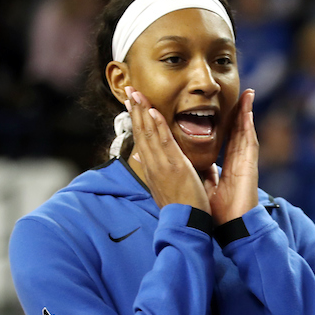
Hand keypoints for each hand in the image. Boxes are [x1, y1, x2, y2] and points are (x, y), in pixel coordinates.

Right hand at [126, 87, 209, 212]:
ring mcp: (162, 165)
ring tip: (136, 93)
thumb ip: (154, 170)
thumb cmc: (180, 208)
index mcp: (152, 169)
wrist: (186, 224)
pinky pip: (164, 142)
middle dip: (134, 110)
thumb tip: (141, 157)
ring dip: (142, 112)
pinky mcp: (175, 167)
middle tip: (129, 90)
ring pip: (148, 134)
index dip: (135, 120)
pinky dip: (157, 126)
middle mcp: (153, 165)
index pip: (141, 140)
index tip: (131, 104)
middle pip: (140, 133)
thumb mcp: (162, 187)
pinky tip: (153, 111)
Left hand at [208, 88, 258, 224]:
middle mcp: (236, 161)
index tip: (219, 107)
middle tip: (239, 92)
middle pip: (235, 130)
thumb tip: (182, 159)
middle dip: (236, 111)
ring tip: (247, 93)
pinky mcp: (249, 164)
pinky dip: (248, 122)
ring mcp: (244, 161)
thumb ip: (196, 170)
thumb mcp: (200, 184)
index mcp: (224, 165)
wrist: (229, 227)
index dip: (221, 122)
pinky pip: (249, 138)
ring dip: (245, 111)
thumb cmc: (216, 211)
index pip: (222, 138)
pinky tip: (248, 108)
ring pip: (244, 130)